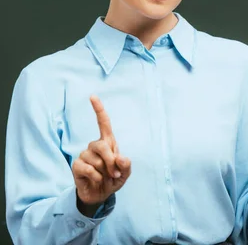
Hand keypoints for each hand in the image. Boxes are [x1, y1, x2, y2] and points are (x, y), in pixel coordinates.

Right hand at [72, 95, 130, 214]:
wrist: (100, 195)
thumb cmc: (112, 180)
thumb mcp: (125, 174)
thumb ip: (126, 166)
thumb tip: (121, 157)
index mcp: (108, 143)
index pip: (103, 122)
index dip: (98, 109)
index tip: (93, 96)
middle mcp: (94, 146)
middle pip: (102, 145)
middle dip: (111, 161)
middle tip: (114, 173)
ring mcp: (84, 155)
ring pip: (96, 160)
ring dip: (104, 172)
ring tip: (103, 177)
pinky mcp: (76, 165)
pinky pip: (88, 169)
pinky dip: (96, 177)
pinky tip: (95, 180)